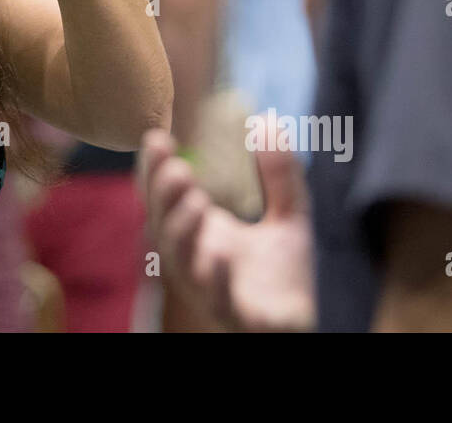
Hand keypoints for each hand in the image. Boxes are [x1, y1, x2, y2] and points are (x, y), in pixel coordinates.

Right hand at [138, 121, 315, 330]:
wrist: (297, 329)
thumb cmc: (282, 277)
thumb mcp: (288, 216)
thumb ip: (279, 174)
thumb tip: (269, 122)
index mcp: (199, 232)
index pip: (165, 196)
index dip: (154, 170)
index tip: (157, 137)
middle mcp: (194, 258)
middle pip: (165, 223)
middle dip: (162, 194)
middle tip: (175, 165)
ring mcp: (210, 288)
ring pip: (183, 261)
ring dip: (182, 229)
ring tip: (195, 199)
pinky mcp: (235, 316)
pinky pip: (218, 299)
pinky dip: (213, 278)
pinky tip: (218, 254)